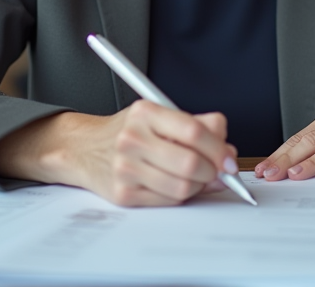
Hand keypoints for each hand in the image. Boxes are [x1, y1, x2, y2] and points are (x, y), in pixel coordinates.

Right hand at [0, 101, 237, 207]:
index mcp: (146, 113)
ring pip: (182, 187)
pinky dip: (181, 197)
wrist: (85, 149)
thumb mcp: (159, 115)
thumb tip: (228, 151)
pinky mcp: (123, 193)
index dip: (219, 148)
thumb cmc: (130, 131)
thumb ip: (198, 125)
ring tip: (197, 179)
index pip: (194, 131)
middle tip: (217, 172)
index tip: (229, 159)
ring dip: (199, 187)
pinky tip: (176, 185)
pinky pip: (167, 201)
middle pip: (191, 164)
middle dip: (213, 172)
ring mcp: (126, 168)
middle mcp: (133, 138)